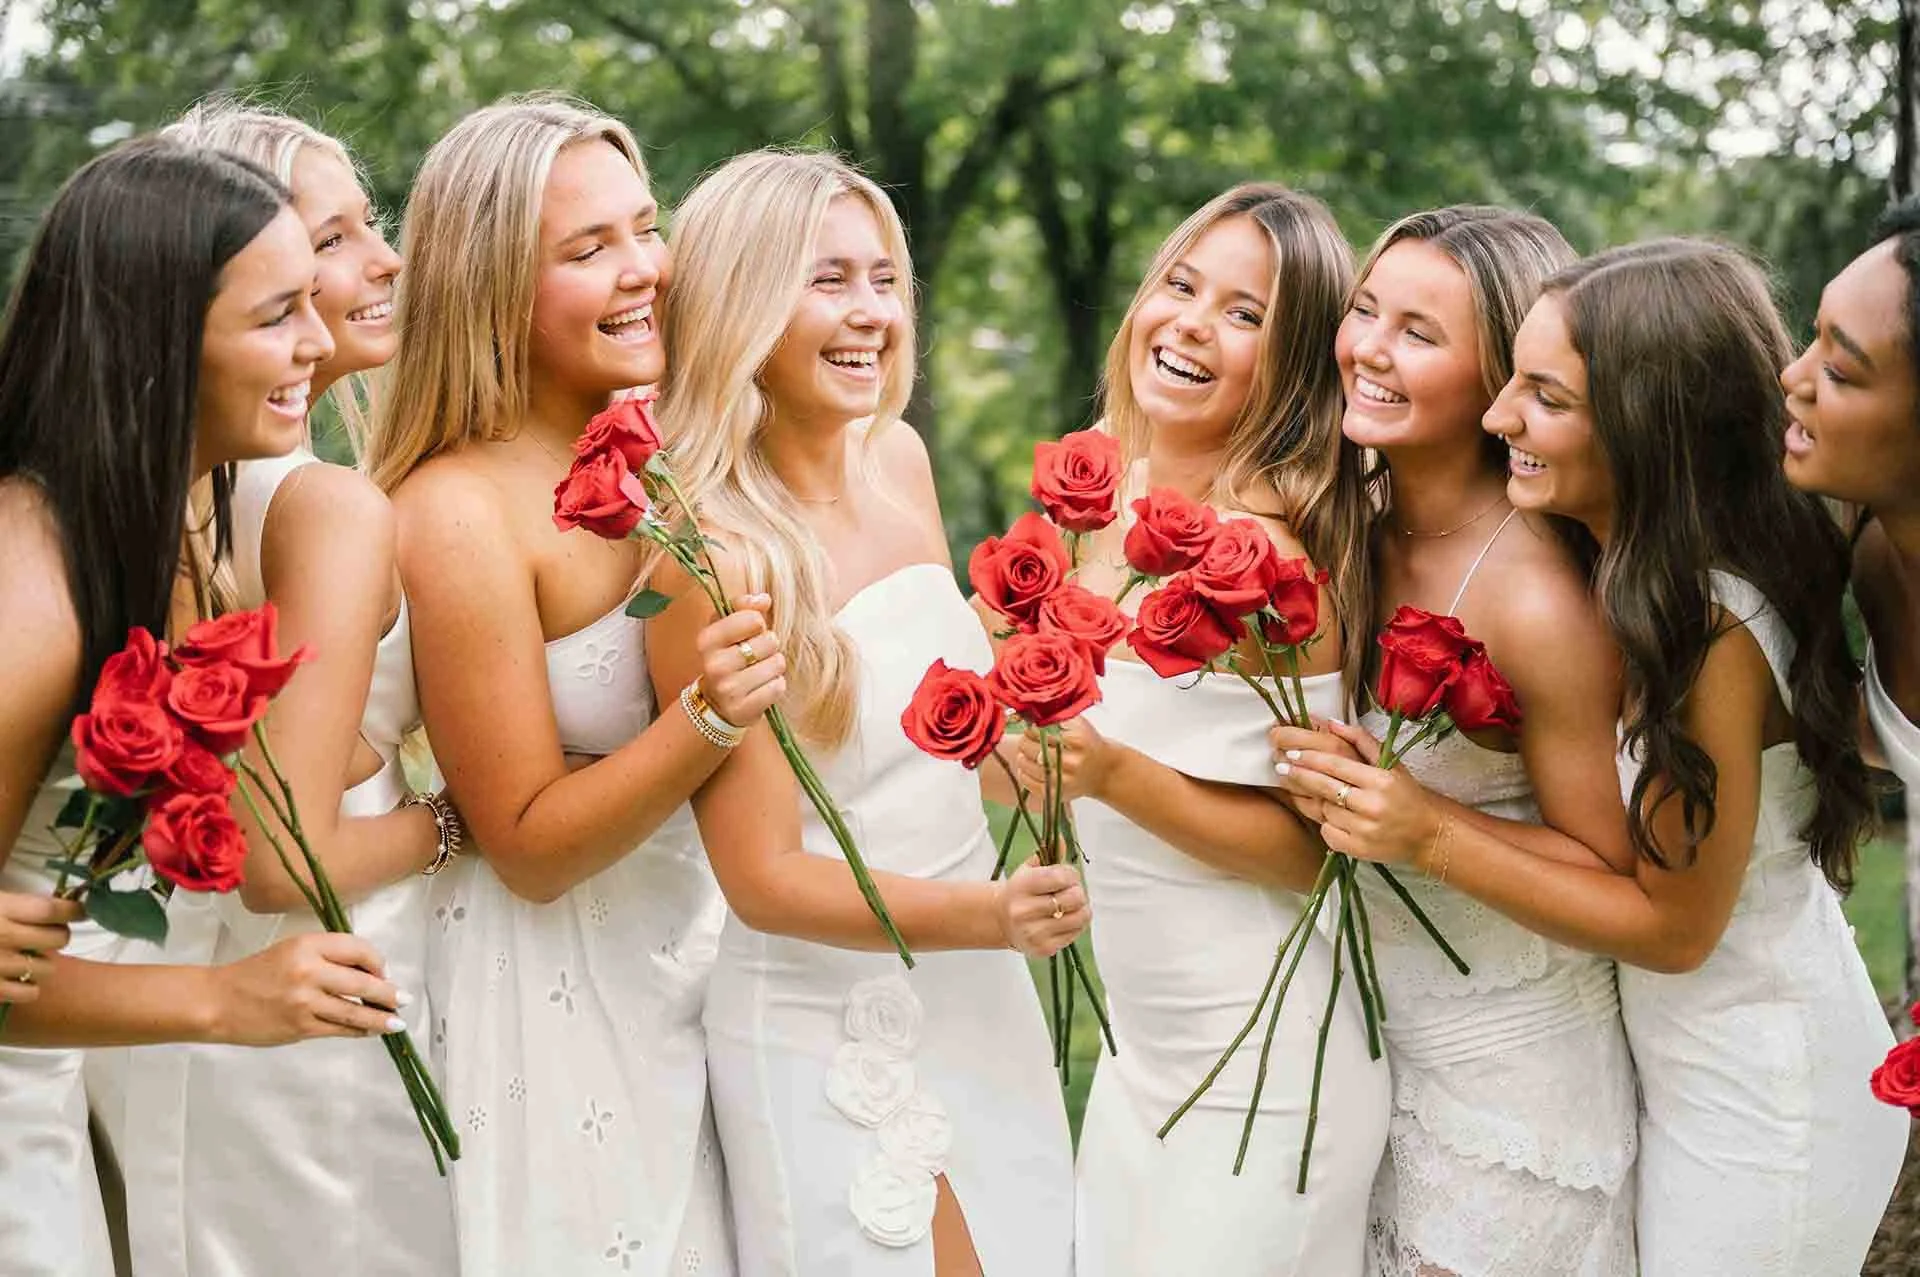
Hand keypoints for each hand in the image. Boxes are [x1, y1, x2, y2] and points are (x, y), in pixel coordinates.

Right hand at [0, 893, 79, 1004]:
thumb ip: (16, 901)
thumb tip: (57, 897)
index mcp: (2, 909)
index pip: (52, 910)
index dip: (73, 910)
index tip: (81, 911)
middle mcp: (4, 937)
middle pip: (59, 938)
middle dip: (58, 935)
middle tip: (47, 934)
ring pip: (48, 968)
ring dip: (42, 963)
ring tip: (25, 958)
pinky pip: (30, 993)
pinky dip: (27, 987)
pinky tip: (16, 979)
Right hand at [207, 932, 406, 1045]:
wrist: (218, 1001)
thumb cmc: (256, 974)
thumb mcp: (292, 950)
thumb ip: (327, 957)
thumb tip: (370, 972)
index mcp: (307, 944)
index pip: (358, 948)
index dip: (377, 961)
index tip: (384, 972)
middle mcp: (308, 970)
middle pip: (363, 982)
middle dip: (388, 993)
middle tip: (404, 1000)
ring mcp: (305, 1001)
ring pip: (355, 1010)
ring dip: (380, 1018)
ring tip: (397, 1022)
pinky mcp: (300, 1027)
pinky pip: (339, 1029)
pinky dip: (358, 1030)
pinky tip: (370, 1030)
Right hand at [695, 594, 786, 726]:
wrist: (716, 704)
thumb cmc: (728, 658)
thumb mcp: (726, 629)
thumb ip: (744, 607)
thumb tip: (764, 599)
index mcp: (707, 640)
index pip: (752, 618)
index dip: (758, 624)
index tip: (749, 634)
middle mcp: (714, 664)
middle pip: (769, 641)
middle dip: (769, 647)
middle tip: (756, 656)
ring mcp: (728, 689)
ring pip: (777, 664)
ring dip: (774, 667)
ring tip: (760, 672)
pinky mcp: (743, 709)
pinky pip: (778, 687)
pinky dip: (776, 686)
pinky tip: (762, 688)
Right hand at [994, 859, 1088, 957]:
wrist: (1000, 920)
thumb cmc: (1020, 891)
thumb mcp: (1029, 869)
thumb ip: (1049, 854)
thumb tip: (1063, 839)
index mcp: (1021, 886)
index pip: (1061, 877)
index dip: (1071, 875)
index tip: (1068, 876)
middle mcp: (1025, 911)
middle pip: (1074, 898)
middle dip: (1078, 891)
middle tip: (1070, 891)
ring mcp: (1034, 932)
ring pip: (1080, 917)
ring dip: (1081, 909)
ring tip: (1071, 906)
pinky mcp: (1044, 948)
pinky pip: (1076, 933)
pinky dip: (1076, 924)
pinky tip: (1064, 919)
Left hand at [1012, 717, 1116, 802]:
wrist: (1104, 771)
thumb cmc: (1088, 744)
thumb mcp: (1079, 724)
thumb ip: (1058, 716)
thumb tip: (1032, 714)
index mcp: (1078, 741)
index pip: (1041, 731)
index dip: (1032, 728)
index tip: (1032, 727)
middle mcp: (1071, 762)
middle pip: (1032, 748)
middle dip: (1025, 741)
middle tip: (1027, 739)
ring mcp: (1063, 781)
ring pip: (1027, 766)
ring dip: (1022, 756)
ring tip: (1026, 752)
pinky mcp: (1056, 795)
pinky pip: (1029, 783)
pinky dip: (1024, 774)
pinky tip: (1028, 767)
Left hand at [1272, 719, 1442, 866]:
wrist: (1426, 833)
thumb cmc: (1405, 793)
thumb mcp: (1390, 762)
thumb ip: (1360, 740)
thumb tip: (1330, 722)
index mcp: (1381, 780)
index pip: (1336, 766)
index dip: (1310, 758)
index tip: (1291, 753)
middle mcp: (1373, 805)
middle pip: (1325, 787)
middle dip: (1299, 775)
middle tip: (1280, 766)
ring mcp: (1365, 830)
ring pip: (1325, 810)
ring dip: (1318, 801)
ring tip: (1317, 794)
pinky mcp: (1359, 849)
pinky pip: (1328, 833)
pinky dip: (1327, 824)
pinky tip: (1332, 818)